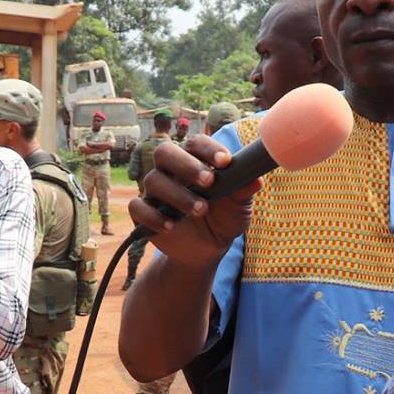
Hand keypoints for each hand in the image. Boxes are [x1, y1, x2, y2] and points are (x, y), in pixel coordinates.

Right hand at [132, 136, 255, 266]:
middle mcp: (172, 171)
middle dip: (186, 164)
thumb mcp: (239, 207)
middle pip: (165, 152)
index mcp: (195, 161)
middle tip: (208, 181)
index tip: (225, 162)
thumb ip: (243, 191)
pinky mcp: (143, 213)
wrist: (209, 249)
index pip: (196, 144)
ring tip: (200, 210)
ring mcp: (156, 191)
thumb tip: (256, 180)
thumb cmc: (224, 219)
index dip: (208, 149)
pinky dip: (153, 216)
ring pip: (153, 180)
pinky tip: (171, 226)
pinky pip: (138, 207)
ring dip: (178, 195)